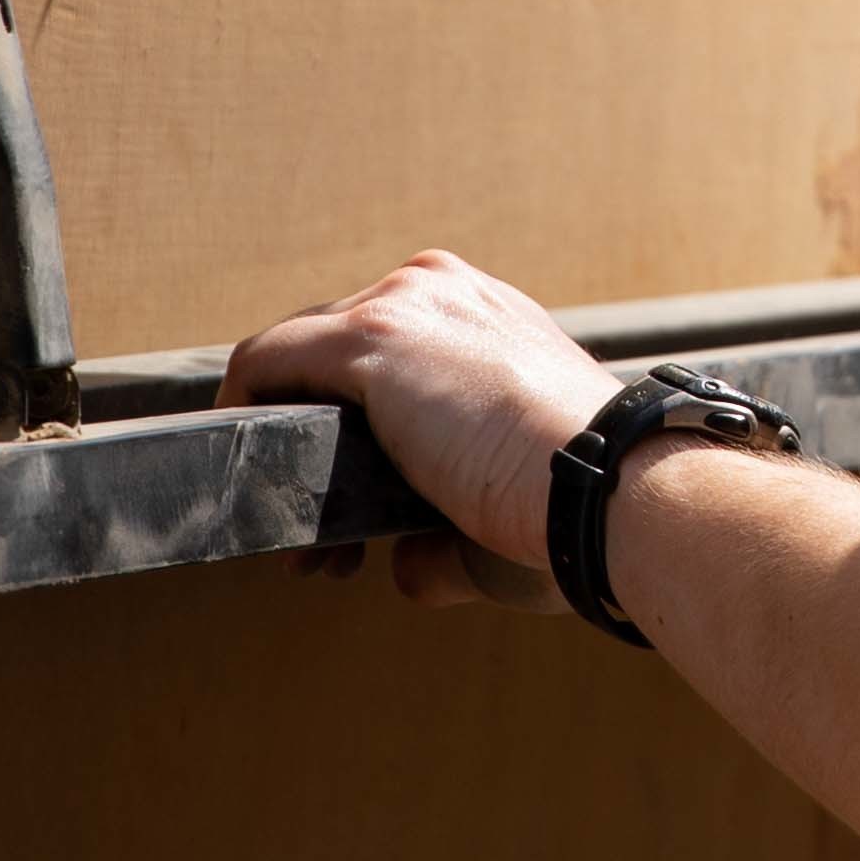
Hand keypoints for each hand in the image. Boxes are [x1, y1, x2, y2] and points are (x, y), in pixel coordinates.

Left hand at [227, 250, 613, 596]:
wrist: (613, 489)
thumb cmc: (583, 507)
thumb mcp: (514, 506)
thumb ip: (445, 535)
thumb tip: (405, 568)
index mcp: (485, 317)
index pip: (389, 358)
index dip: (362, 436)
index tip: (370, 514)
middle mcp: (439, 292)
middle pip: (336, 360)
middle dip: (325, 452)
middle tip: (336, 548)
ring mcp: (403, 307)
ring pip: (300, 364)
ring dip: (290, 452)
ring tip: (313, 553)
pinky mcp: (367, 340)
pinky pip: (267, 362)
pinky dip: (247, 415)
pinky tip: (249, 477)